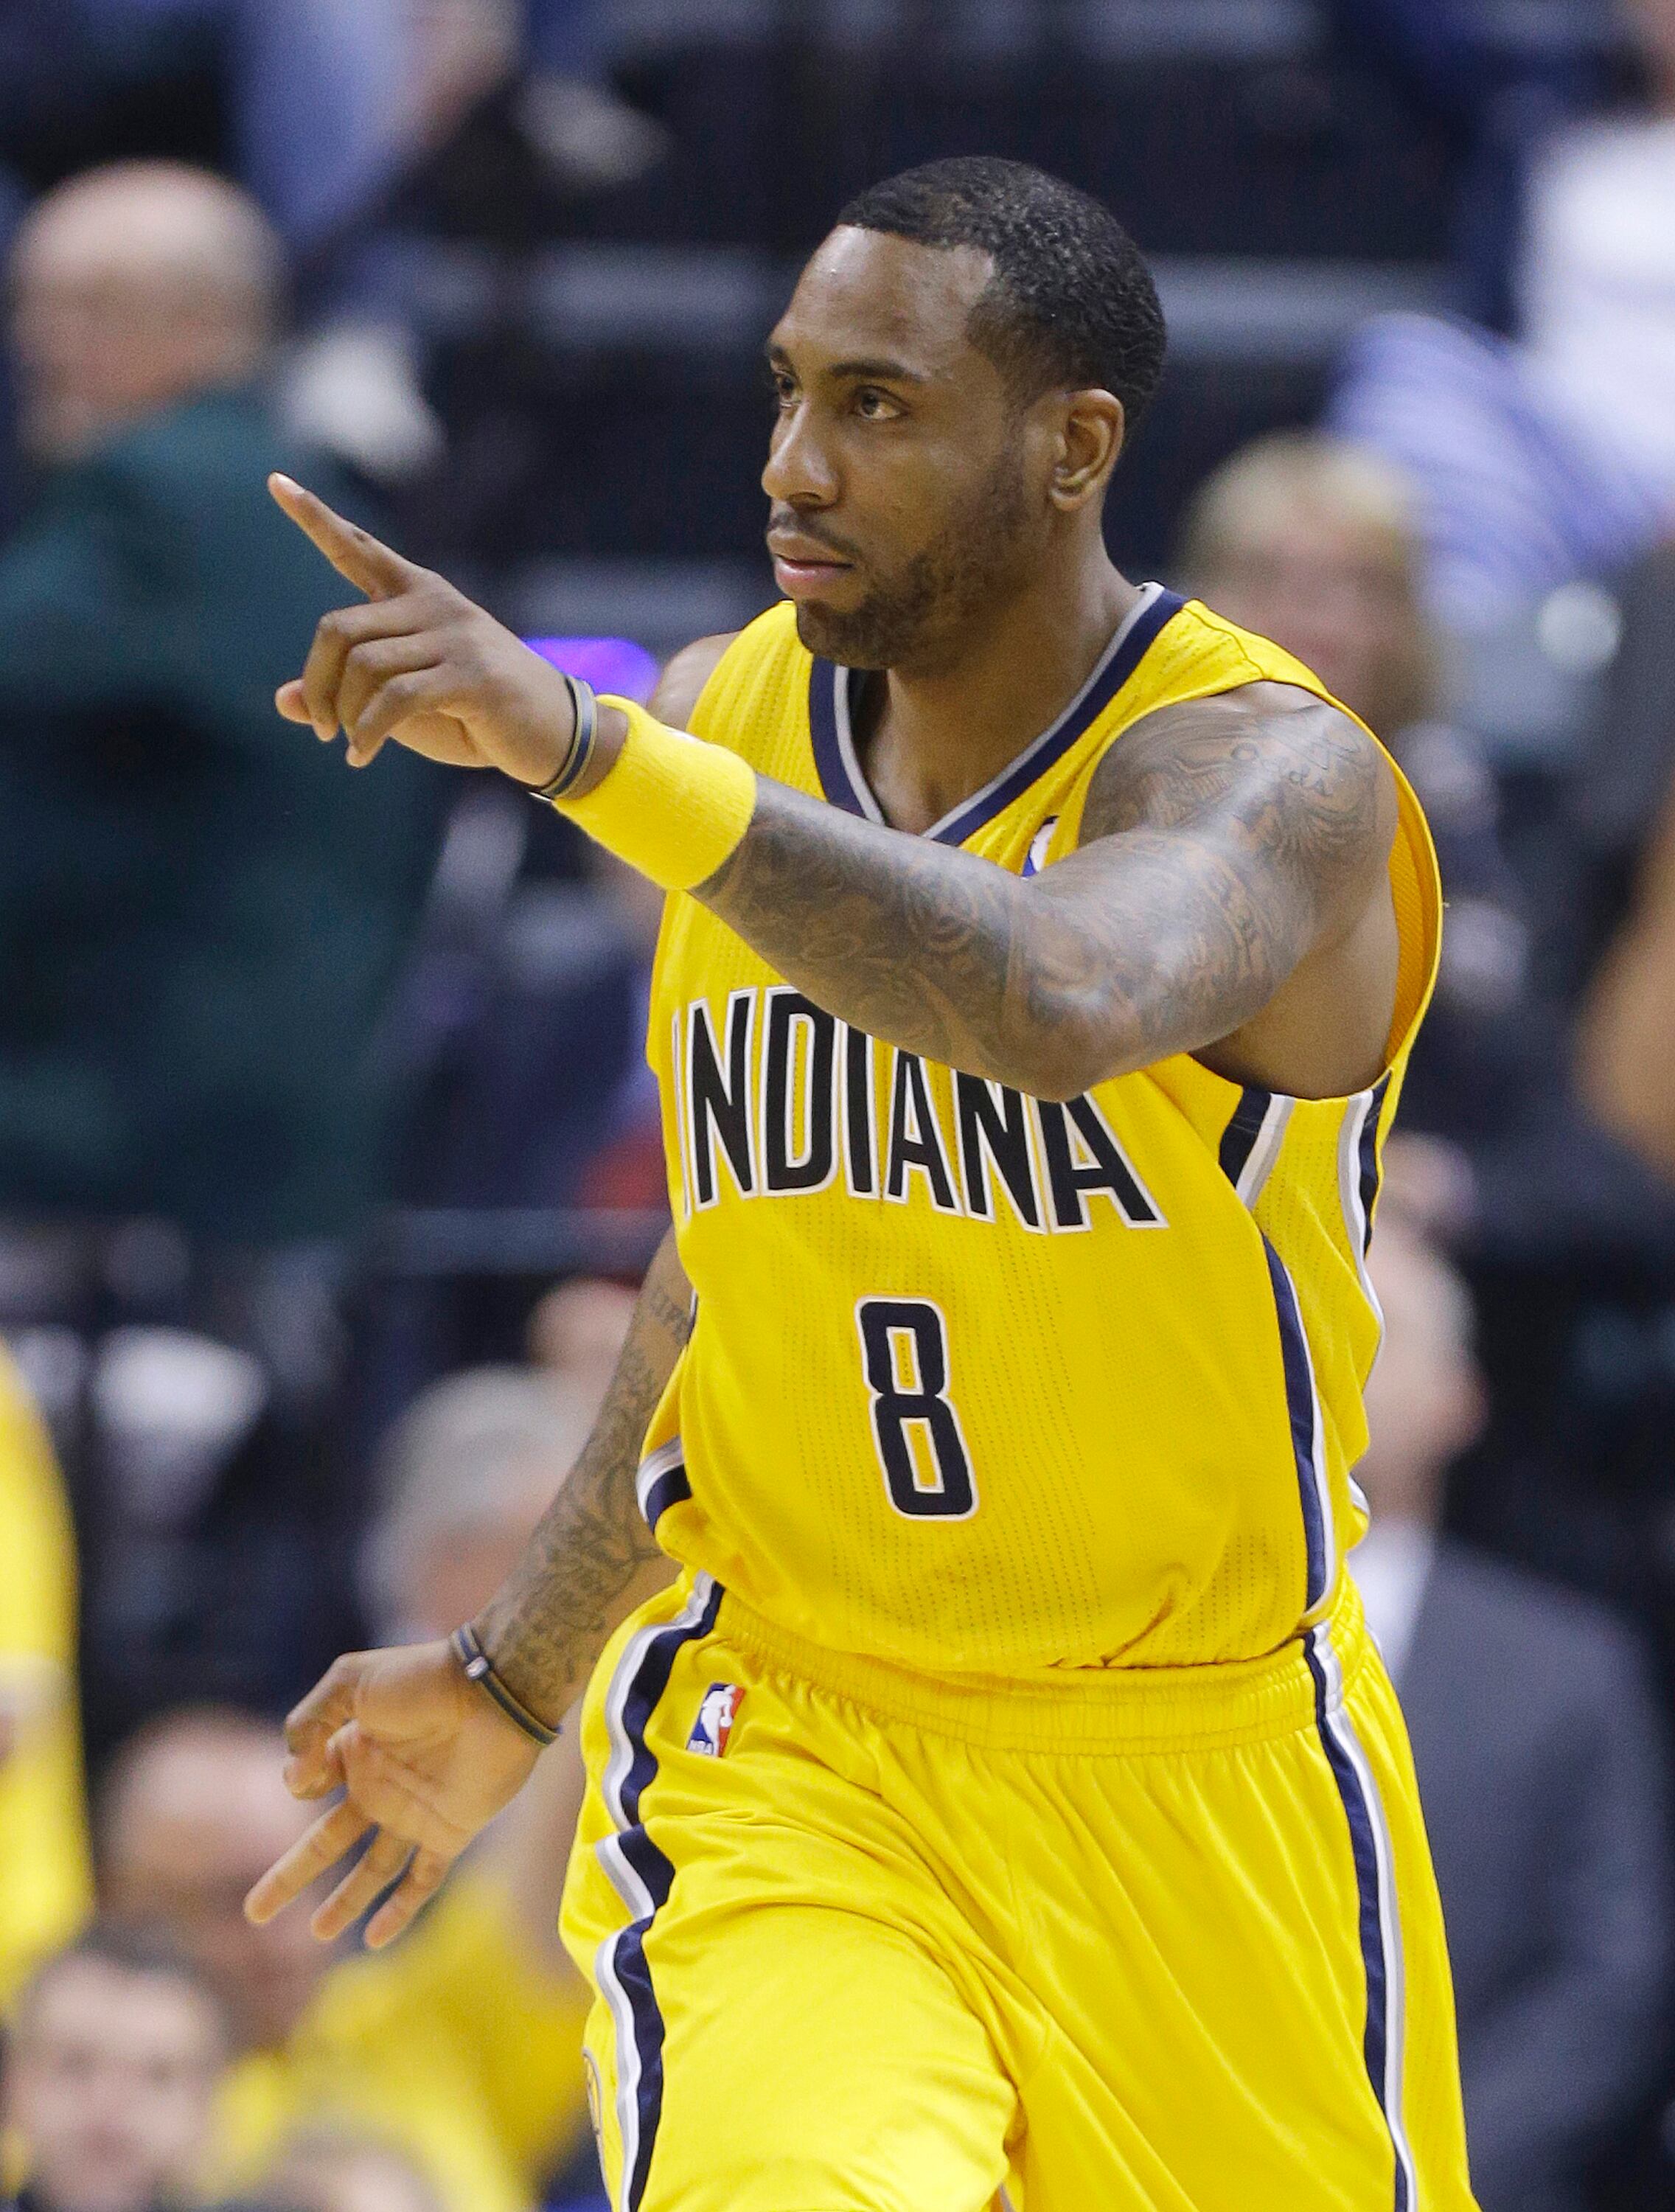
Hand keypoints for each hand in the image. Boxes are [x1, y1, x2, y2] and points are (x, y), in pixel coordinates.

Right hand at [243, 1639, 541, 1948]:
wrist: (493, 1689)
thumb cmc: (421, 1679)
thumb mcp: (349, 1682)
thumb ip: (309, 1724)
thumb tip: (296, 1781)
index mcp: (354, 1749)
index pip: (309, 1784)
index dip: (300, 1781)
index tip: (312, 1773)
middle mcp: (380, 1787)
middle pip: (326, 1843)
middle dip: (290, 1876)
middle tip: (255, 1913)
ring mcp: (413, 1813)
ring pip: (371, 1870)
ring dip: (345, 1903)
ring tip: (318, 1934)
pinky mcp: (449, 1831)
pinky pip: (423, 1880)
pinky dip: (401, 1910)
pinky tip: (376, 1939)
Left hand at [270, 474, 584, 782]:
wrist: (555, 736)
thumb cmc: (477, 717)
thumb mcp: (403, 705)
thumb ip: (349, 694)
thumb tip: (283, 701)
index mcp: (418, 595)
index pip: (357, 548)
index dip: (315, 517)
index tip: (277, 482)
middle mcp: (433, 604)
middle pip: (338, 628)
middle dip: (317, 682)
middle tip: (319, 727)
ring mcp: (454, 636)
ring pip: (363, 665)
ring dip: (344, 714)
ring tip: (349, 745)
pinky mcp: (471, 675)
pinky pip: (396, 698)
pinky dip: (369, 732)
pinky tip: (362, 755)